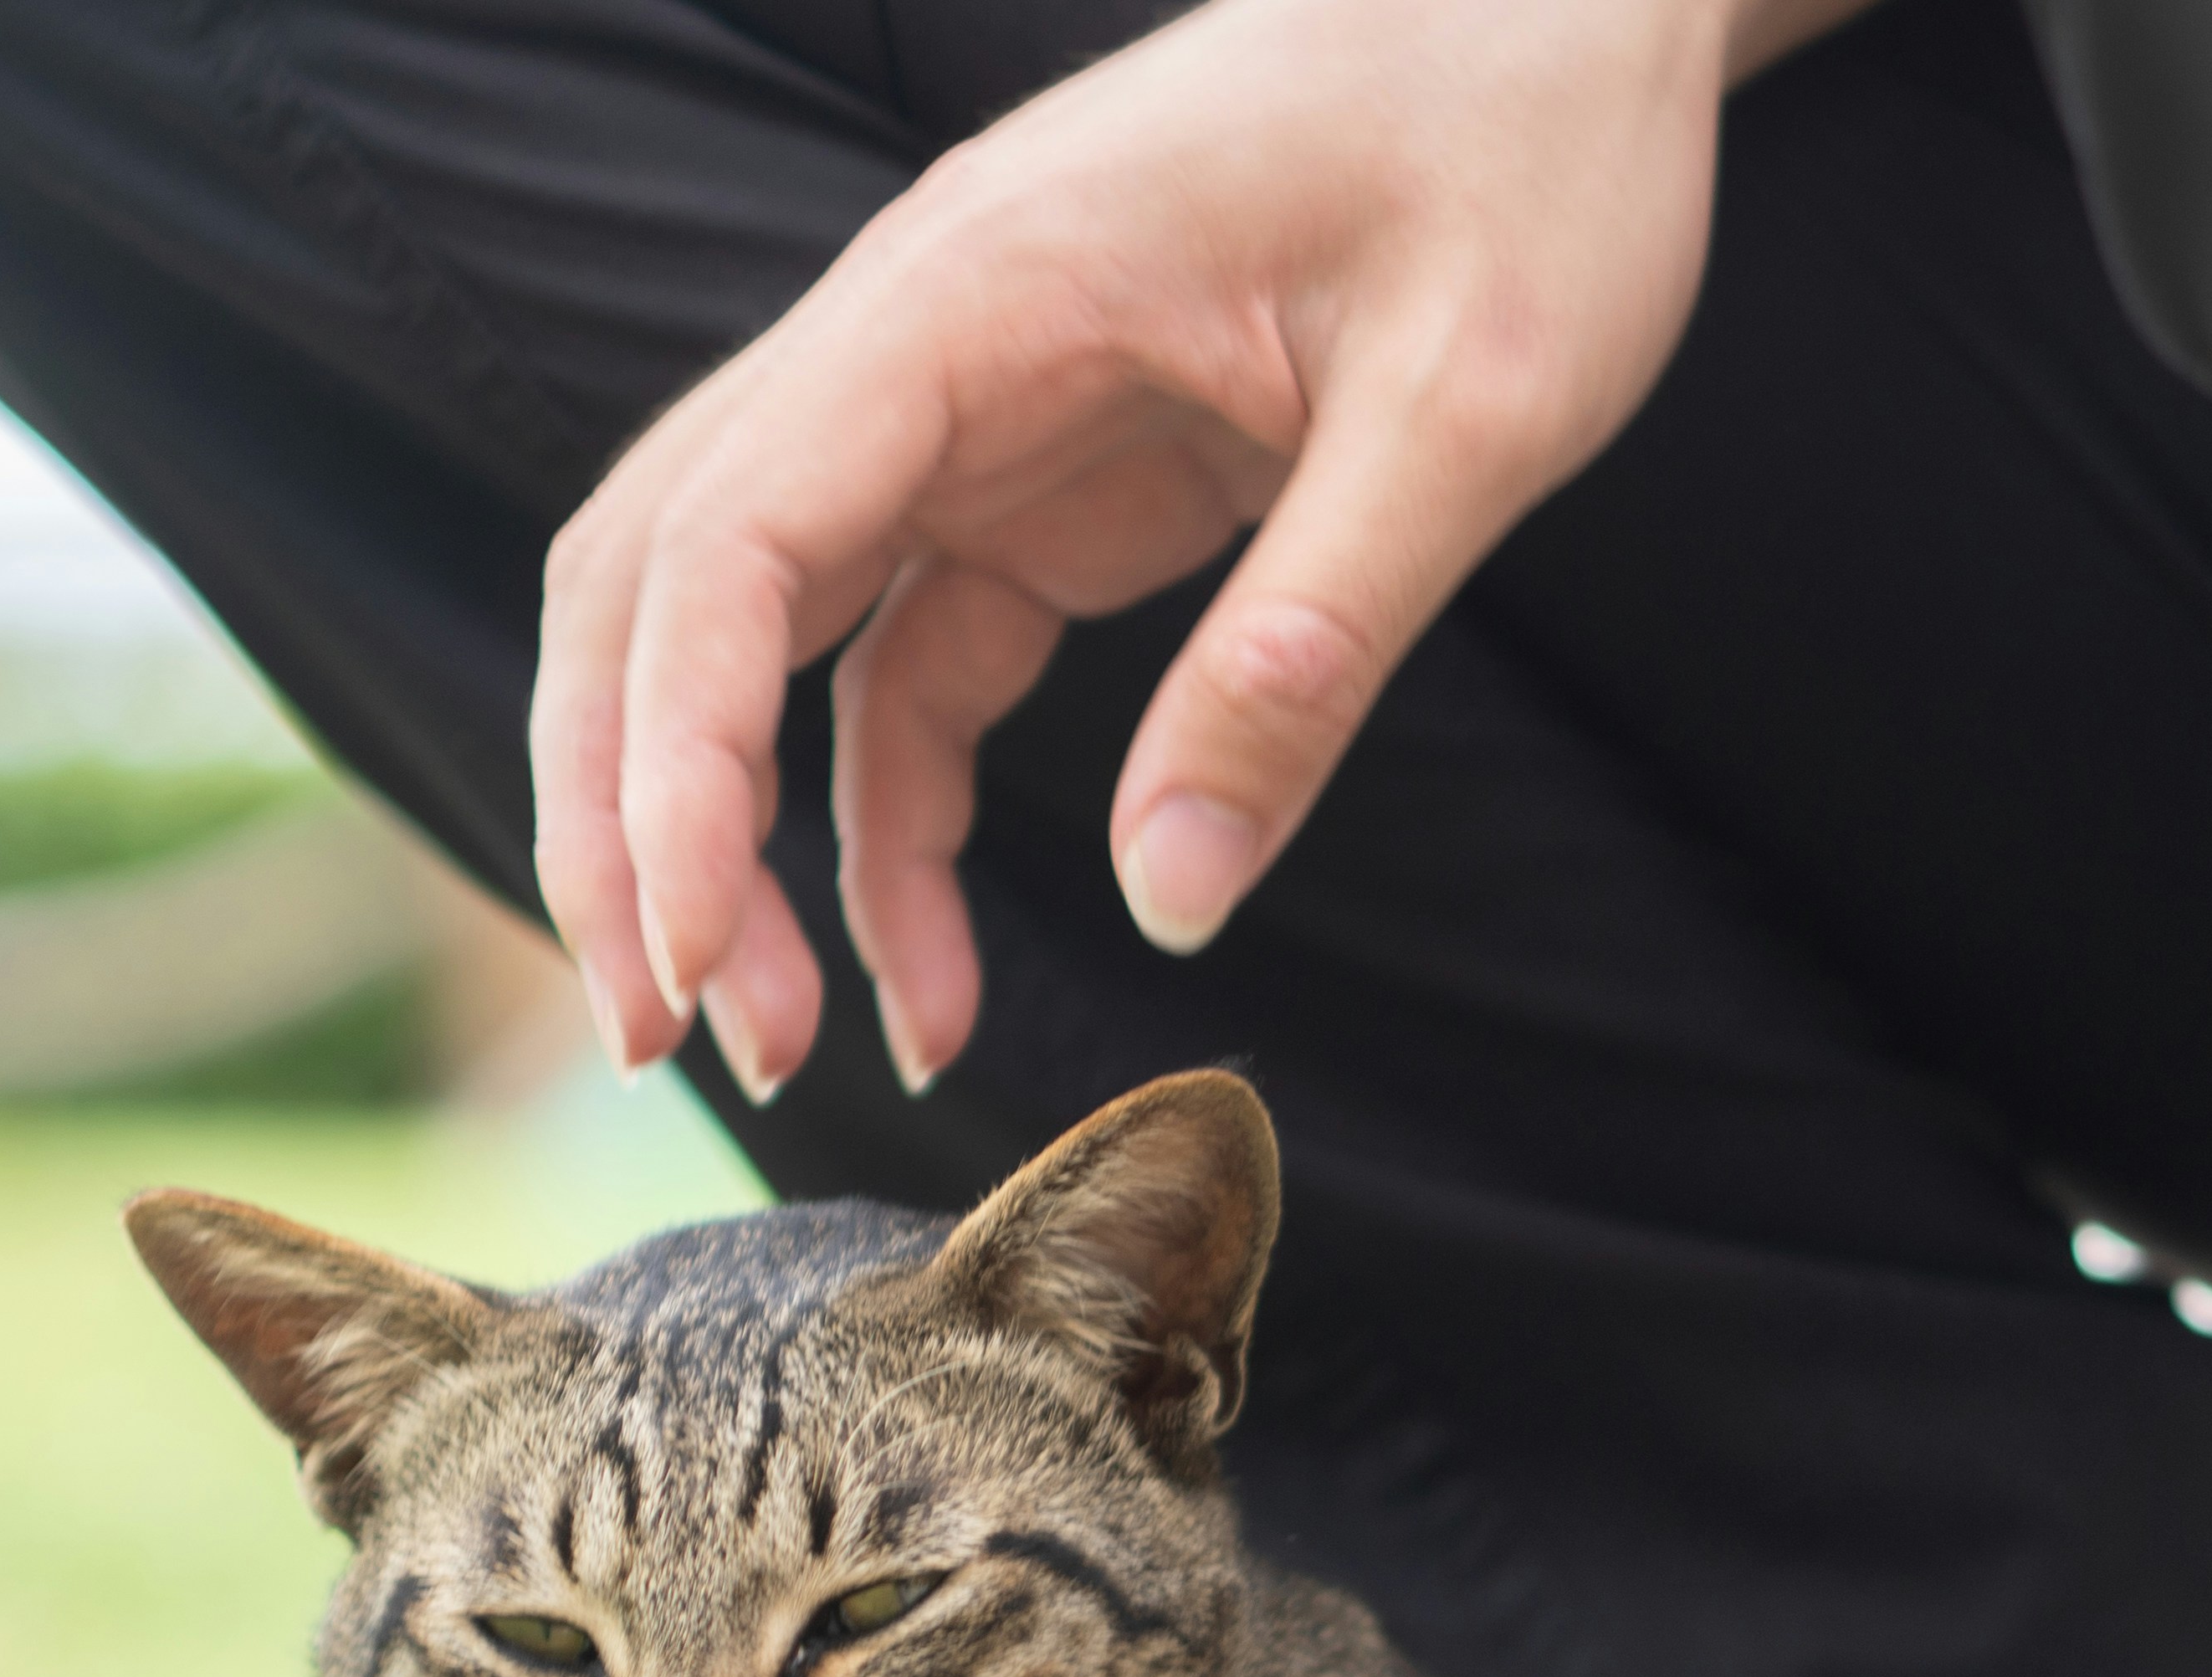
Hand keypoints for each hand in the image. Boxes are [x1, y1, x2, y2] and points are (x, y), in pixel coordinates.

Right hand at [534, 0, 1868, 1096]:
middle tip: (682, 1038)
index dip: (672, 768)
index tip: (692, 958)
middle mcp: (915, 350)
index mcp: (974, 296)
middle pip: (662, 593)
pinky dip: (882, 829)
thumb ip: (1312, 650)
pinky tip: (933, 974)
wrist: (1574, 11)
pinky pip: (896, 675)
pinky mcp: (1032, 486)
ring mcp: (959, 417)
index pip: (723, 543)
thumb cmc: (1523, 149)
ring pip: (745, 640)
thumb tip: (1176, 896)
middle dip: (636, 819)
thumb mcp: (1469, 408)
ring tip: (781, 1039)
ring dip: (731, 838)